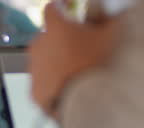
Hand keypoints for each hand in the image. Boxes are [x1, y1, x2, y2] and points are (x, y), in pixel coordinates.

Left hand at [29, 2, 120, 116]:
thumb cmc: (97, 66)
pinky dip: (53, 83)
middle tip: (80, 47)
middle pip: (47, 37)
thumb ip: (103, 20)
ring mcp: (33, 70)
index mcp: (54, 28)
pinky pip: (43, 82)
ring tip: (76, 71)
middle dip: (60, 39)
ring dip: (56, 62)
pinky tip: (68, 87)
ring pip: (43, 60)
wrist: (84, 102)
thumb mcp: (111, 34)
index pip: (52, 8)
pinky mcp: (33, 91)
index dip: (61, 7)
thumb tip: (101, 20)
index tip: (67, 8)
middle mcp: (37, 46)